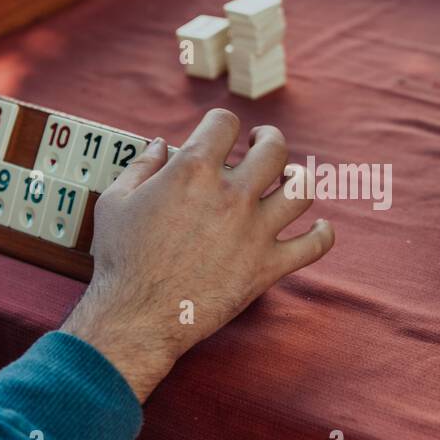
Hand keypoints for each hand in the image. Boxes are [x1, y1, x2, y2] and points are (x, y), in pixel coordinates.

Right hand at [61, 109, 335, 402]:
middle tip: (260, 143)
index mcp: (194, 171)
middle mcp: (232, 195)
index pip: (224, 123)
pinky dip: (323, 234)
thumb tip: (158, 145)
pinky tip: (320, 227)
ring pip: (301, 190)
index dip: (221, 123)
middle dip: (268, 138)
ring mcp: (255, 231)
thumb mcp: (116, 201)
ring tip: (288, 179)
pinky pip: (314, 246)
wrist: (136, 316)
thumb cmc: (121, 258)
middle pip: (274, 149)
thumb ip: (141, 166)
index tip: (218, 133)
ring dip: (298, 179)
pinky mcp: (267, 266)